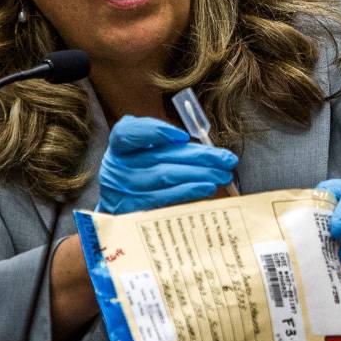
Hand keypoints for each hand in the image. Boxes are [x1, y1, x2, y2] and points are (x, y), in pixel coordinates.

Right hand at [97, 116, 237, 214]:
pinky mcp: (135, 209)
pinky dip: (189, 191)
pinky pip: (166, 197)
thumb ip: (158, 141)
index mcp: (119, 146)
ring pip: (167, 176)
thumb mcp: (138, 151)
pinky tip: (207, 187)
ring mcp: (126, 189)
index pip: (128, 132)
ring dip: (200, 174)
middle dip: (199, 155)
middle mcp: (118, 166)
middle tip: (227, 158)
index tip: (183, 136)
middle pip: (161, 156)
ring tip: (223, 174)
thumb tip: (193, 143)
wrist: (113, 208)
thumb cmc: (135, 172)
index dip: (155, 131)